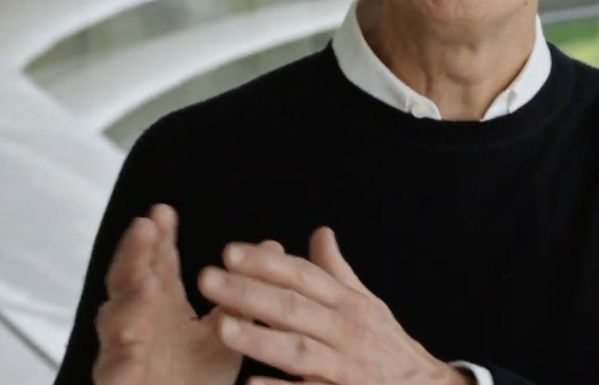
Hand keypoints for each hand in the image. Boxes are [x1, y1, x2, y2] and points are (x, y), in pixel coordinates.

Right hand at [92, 204, 250, 384]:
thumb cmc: (196, 377)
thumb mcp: (228, 329)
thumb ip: (243, 290)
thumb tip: (272, 247)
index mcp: (160, 309)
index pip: (156, 266)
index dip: (158, 239)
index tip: (162, 211)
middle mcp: (137, 327)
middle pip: (130, 286)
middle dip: (134, 257)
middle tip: (145, 227)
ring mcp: (125, 356)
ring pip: (117, 327)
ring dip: (128, 303)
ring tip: (145, 282)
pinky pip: (116, 373)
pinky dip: (121, 359)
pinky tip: (132, 342)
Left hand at [197, 227, 468, 384]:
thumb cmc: (385, 344)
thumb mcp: (367, 303)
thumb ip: (336, 271)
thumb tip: (319, 233)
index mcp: (349, 304)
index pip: (304, 277)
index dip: (267, 263)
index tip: (229, 252)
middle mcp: (347, 331)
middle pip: (294, 309)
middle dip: (249, 293)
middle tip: (208, 279)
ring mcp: (345, 368)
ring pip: (298, 351)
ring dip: (259, 339)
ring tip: (220, 326)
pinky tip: (251, 384)